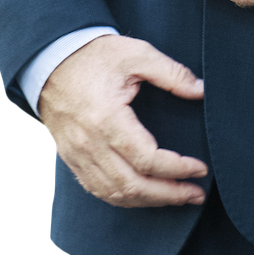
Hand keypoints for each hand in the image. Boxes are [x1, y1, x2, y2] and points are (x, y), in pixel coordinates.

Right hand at [38, 34, 207, 207]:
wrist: (52, 59)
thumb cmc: (96, 56)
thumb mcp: (137, 54)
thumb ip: (172, 72)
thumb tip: (201, 90)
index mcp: (107, 118)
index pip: (147, 159)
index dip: (177, 168)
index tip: (200, 169)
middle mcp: (90, 144)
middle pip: (132, 186)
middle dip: (168, 194)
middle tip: (195, 194)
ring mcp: (77, 155)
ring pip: (115, 194)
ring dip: (148, 201)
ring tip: (176, 197)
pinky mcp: (71, 158)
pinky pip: (98, 190)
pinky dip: (123, 198)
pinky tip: (143, 195)